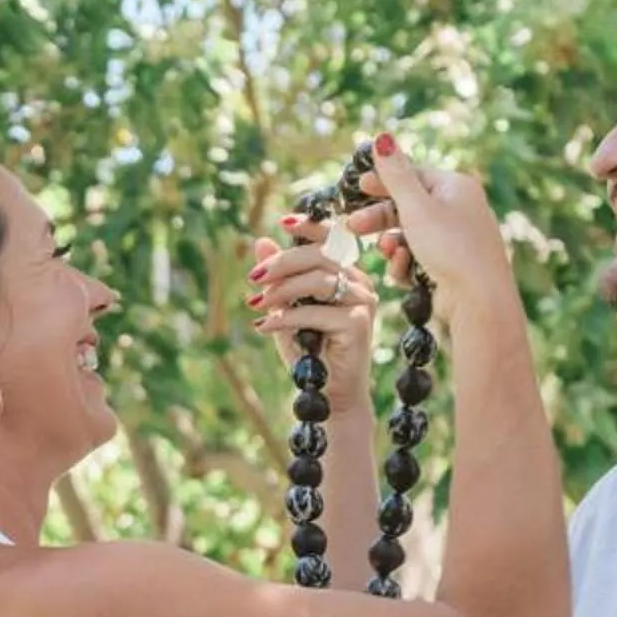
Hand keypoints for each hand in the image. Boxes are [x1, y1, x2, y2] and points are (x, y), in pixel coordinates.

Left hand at [248, 213, 378, 370]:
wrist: (327, 394)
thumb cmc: (309, 351)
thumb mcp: (285, 309)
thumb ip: (277, 278)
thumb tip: (260, 240)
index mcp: (346, 273)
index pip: (332, 239)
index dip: (309, 226)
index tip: (282, 221)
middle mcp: (359, 283)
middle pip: (320, 256)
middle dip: (282, 263)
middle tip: (253, 278)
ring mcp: (363, 302)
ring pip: (317, 280)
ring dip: (281, 290)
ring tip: (256, 304)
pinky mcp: (358, 323)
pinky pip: (315, 311)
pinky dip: (284, 318)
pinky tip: (263, 327)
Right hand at [337, 135, 516, 320]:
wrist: (479, 299)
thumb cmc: (450, 246)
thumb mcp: (416, 207)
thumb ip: (395, 174)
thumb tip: (383, 137)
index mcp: (456, 187)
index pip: (413, 175)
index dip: (383, 181)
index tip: (357, 186)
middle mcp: (459, 209)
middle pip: (408, 206)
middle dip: (380, 218)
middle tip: (353, 226)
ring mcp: (456, 239)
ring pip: (410, 235)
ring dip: (392, 244)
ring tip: (385, 252)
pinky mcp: (451, 266)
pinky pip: (419, 257)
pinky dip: (407, 263)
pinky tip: (405, 271)